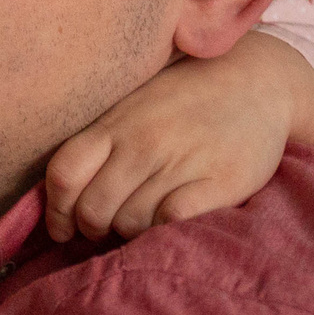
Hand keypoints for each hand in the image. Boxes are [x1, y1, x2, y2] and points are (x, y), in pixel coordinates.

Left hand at [42, 33, 313, 243]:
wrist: (258, 81)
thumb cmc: (186, 100)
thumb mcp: (134, 107)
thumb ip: (102, 142)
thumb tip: (62, 194)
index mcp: (116, 123)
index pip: (64, 173)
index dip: (55, 210)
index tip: (62, 229)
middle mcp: (143, 142)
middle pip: (93, 208)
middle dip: (93, 230)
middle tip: (106, 231)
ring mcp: (181, 161)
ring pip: (130, 222)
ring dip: (131, 233)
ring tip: (143, 224)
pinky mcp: (220, 181)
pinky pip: (172, 220)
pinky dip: (164, 231)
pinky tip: (170, 223)